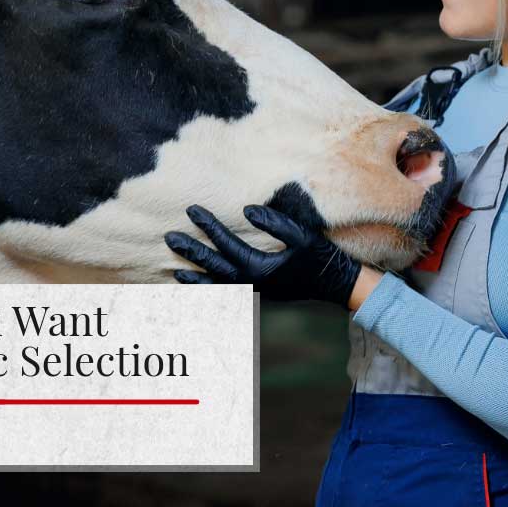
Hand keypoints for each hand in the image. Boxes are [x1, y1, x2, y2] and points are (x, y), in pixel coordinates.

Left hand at [164, 204, 362, 307]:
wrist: (337, 285)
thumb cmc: (319, 256)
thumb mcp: (301, 235)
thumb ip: (275, 222)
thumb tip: (247, 211)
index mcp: (260, 267)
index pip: (226, 243)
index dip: (208, 225)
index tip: (192, 210)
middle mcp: (252, 283)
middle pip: (214, 266)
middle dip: (191, 252)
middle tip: (169, 238)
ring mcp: (254, 292)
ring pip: (217, 286)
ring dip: (195, 278)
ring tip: (175, 270)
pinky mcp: (259, 296)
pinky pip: (228, 294)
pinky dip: (211, 291)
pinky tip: (199, 287)